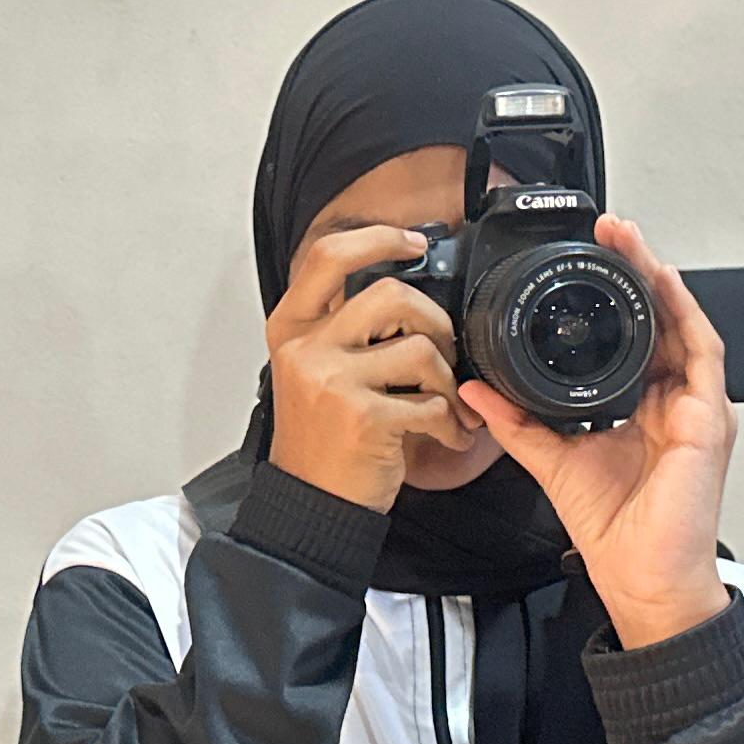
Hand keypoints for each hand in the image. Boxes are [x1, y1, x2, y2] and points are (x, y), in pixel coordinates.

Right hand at [264, 222, 481, 511]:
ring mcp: (332, 381)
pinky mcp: (363, 417)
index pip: (328, 256)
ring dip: (447, 379)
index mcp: (291, 329)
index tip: (413, 244)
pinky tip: (448, 435)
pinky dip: (452, 423)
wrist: (309, 505)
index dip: (377, 238)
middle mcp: (306, 349)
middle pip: (390, 295)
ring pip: (419, 348)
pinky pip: (431, 403)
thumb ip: (342, 330)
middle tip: (444, 350)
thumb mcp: (311, 373)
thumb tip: (405, 295)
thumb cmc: (320, 442)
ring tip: (446, 403)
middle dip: (434, 321)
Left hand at [460, 216, 734, 646]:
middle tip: (612, 230)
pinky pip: (704, 356)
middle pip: (661, 320)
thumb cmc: (615, 532)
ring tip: (633, 241)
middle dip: (638, 270)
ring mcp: (696, 409)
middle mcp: (674, 402)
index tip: (587, 258)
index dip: (615, 295)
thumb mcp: (552, 461)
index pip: (632, 336)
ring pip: (685, 324)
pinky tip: (664, 284)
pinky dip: (685, 315)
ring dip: (660, 279)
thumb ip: (516, 422)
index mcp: (642, 408)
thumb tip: (477, 388)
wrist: (642, 579)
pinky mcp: (709, 422)